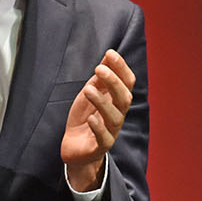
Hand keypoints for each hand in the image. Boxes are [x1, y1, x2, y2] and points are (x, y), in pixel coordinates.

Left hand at [61, 49, 135, 190]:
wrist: (74, 147)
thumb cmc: (85, 117)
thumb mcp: (91, 94)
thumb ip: (100, 78)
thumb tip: (109, 55)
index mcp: (117, 101)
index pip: (127, 83)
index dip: (121, 68)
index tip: (110, 53)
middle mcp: (118, 115)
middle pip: (124, 98)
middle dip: (113, 82)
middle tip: (99, 68)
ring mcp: (111, 131)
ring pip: (114, 117)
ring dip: (102, 102)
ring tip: (88, 90)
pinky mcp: (100, 146)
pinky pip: (104, 138)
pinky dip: (98, 128)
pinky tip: (91, 118)